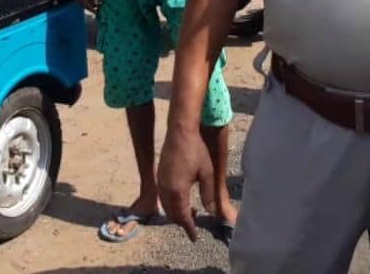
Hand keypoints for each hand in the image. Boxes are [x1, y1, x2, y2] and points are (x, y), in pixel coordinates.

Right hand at [74, 0, 98, 9]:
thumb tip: (96, 3)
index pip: (86, 4)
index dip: (92, 9)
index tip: (97, 13)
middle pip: (83, 4)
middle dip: (90, 8)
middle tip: (97, 11)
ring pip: (82, 1)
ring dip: (88, 4)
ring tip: (95, 7)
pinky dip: (86, 0)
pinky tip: (92, 0)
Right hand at [157, 126, 214, 241]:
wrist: (180, 131)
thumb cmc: (196, 150)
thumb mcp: (207, 173)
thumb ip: (209, 194)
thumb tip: (210, 212)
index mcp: (178, 191)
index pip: (182, 217)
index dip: (189, 228)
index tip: (194, 237)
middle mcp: (165, 189)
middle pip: (172, 214)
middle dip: (182, 221)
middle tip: (194, 223)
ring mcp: (160, 181)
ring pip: (166, 206)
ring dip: (176, 212)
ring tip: (191, 210)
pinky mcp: (159, 175)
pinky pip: (163, 196)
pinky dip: (171, 203)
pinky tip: (182, 197)